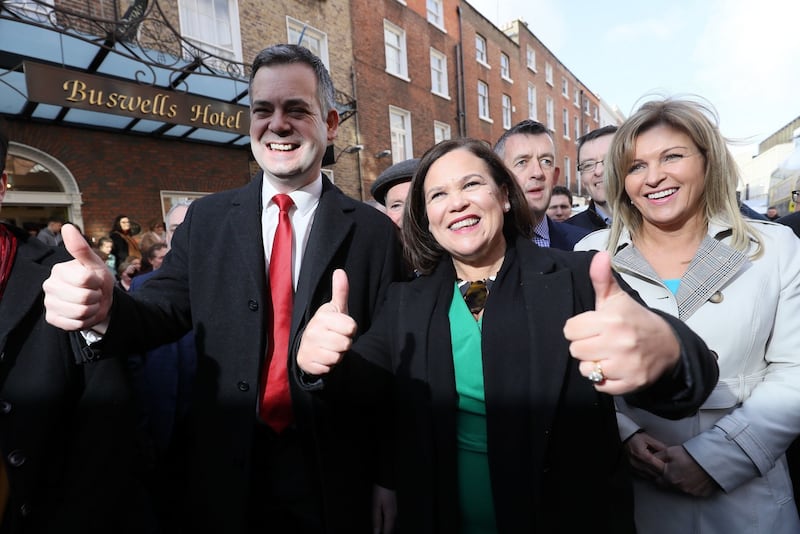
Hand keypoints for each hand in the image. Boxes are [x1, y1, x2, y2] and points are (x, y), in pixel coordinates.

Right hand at [43, 224, 114, 331]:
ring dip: (93, 309)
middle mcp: (49, 286)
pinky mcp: (52, 319)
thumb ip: (81, 248)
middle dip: (96, 297)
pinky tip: (84, 313)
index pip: (86, 280)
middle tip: (94, 293)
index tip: (96, 281)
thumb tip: (67, 226)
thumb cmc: (96, 279)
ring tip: (90, 303)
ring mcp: (49, 303)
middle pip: (84, 298)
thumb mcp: (94, 263)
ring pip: (80, 312)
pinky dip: (86, 321)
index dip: (98, 282)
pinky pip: (74, 324)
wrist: (99, 301)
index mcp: (59, 270)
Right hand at [297, 269, 356, 374]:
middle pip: (346, 344)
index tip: (341, 328)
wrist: (307, 345)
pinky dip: (328, 366)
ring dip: (337, 355)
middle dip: (344, 344)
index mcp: (322, 316)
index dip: (350, 330)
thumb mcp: (335, 308)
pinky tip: (322, 357)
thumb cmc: (328, 325)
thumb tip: (340, 271)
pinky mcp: (306, 362)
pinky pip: (328, 368)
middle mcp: (313, 330)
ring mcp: (308, 347)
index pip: (351, 327)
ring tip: (329, 348)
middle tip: (335, 339)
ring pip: (337, 357)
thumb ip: (340, 291)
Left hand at [371, 484, 396, 533]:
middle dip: (384, 533)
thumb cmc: (381, 492)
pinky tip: (382, 524)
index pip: (387, 532)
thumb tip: (376, 531)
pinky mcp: (393, 509)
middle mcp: (394, 515)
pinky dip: (387, 525)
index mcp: (390, 516)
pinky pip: (391, 521)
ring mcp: (395, 512)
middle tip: (376, 532)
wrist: (387, 481)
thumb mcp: (376, 506)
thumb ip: (376, 520)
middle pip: (390, 530)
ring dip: (386, 529)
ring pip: (391, 526)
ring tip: (378, 530)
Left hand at [563, 251, 680, 393]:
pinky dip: (604, 380)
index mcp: (612, 319)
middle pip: (575, 350)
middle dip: (584, 346)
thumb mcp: (617, 298)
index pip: (570, 330)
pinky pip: (600, 386)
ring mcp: (626, 364)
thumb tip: (600, 254)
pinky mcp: (631, 383)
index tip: (590, 327)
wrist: (667, 345)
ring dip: (592, 364)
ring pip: (585, 369)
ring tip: (606, 355)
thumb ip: (602, 278)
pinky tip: (614, 368)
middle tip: (598, 341)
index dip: (578, 329)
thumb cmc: (634, 319)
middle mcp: (620, 342)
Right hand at [624, 431, 666, 481]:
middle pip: (654, 473)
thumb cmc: (634, 437)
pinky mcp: (632, 469)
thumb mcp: (648, 439)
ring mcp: (634, 467)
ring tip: (663, 473)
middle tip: (670, 472)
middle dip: (663, 473)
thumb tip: (670, 452)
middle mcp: (637, 463)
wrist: (623, 438)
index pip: (657, 465)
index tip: (672, 468)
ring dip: (657, 475)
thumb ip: (660, 446)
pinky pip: (644, 476)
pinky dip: (650, 475)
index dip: (666, 468)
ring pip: (649, 476)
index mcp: (642, 455)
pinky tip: (654, 472)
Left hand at [656, 445, 718, 496]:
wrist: (713, 460)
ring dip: (678, 481)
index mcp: (669, 477)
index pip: (656, 478)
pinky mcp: (699, 493)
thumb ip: (658, 457)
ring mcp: (689, 491)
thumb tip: (651, 459)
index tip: (658, 468)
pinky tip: (693, 476)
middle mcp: (678, 487)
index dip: (656, 473)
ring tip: (684, 471)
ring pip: (678, 488)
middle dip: (666, 478)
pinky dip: (690, 485)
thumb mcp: (670, 451)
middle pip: (667, 485)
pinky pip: (691, 490)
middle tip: (671, 469)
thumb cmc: (691, 454)